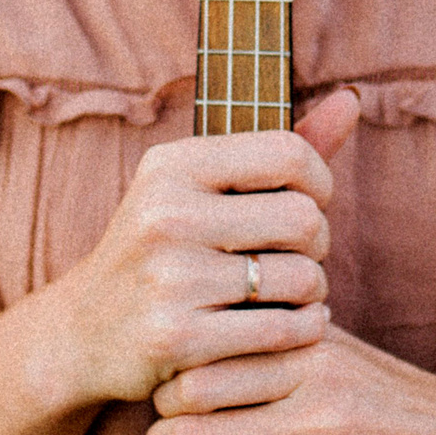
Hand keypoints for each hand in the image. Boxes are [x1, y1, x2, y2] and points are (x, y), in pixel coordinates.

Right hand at [43, 90, 363, 408]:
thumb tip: (352, 97)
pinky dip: (301, 332)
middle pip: (304, 217)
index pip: (288, 152)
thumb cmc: (163, 247)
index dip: (320, 181)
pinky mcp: (177, 336)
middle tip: (298, 259)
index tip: (309, 203)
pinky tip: (288, 329)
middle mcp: (165, 213)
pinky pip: (283, 330)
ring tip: (292, 295)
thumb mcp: (200, 186)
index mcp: (172, 164)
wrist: (83, 331)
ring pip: (302, 278)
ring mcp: (169, 277)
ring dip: (312, 293)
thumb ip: (278, 149)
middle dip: (318, 243)